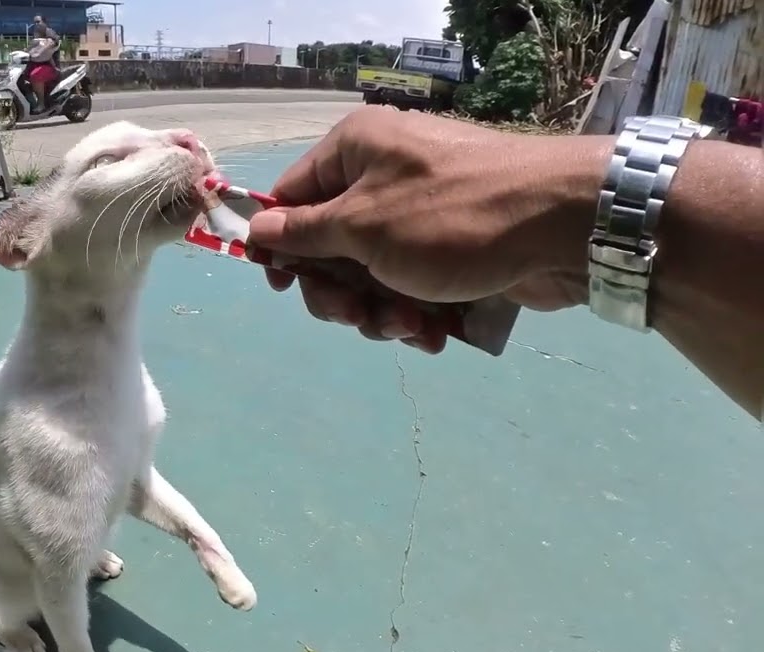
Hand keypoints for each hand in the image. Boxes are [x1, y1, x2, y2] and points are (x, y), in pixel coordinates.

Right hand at [248, 107, 610, 351]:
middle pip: (330, 247)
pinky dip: (417, 313)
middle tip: (357, 316)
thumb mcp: (361, 227)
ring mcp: (422, 214)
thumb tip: (255, 228)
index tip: (284, 285)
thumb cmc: (449, 219)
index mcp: (355, 151)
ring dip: (382, 311)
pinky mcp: (454, 250)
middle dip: (341, 293)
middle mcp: (385, 175)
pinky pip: (412, 285)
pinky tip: (436, 333)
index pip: (292, 197)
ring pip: (372, 276)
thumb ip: (303, 233)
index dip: (281, 244)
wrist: (564, 228)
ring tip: (412, 326)